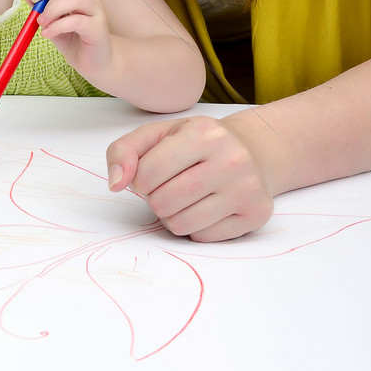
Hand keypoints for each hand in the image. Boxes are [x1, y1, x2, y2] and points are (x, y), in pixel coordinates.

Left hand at [25, 0, 112, 79]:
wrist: (93, 63)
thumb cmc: (74, 41)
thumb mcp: (52, 23)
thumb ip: (41, 7)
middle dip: (47, 1)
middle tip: (37, 17)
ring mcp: (97, 12)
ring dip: (53, 10)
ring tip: (43, 24)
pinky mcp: (98, 28)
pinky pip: (77, 21)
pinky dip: (58, 26)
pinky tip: (48, 34)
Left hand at [106, 114, 273, 241]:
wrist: (252, 150)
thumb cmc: (197, 142)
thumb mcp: (159, 134)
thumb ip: (125, 151)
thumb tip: (115, 183)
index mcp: (204, 133)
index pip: (147, 173)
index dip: (140, 179)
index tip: (151, 173)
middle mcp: (230, 160)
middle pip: (162, 202)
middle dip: (156, 198)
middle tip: (170, 185)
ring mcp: (246, 189)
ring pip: (180, 224)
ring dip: (172, 215)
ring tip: (185, 197)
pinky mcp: (255, 215)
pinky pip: (202, 237)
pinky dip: (195, 226)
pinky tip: (206, 206)